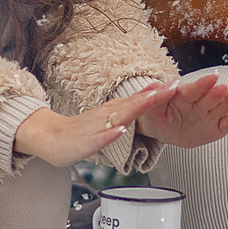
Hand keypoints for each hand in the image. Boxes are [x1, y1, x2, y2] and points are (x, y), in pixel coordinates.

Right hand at [13, 87, 163, 167]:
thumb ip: (126, 112)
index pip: (139, 99)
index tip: (178, 85)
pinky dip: (110, 134)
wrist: (49, 137)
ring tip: (153, 100)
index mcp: (113, 110)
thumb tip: (147, 102)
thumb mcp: (108, 119)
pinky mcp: (86, 142)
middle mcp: (106, 114)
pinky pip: (100, 138)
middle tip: (174, 87)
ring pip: (119, 116)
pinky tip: (120, 130)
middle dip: (155, 96)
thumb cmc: (79, 131)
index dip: (159, 93)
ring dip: (136, 108)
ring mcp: (96, 127)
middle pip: (134, 103)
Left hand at [134, 73, 227, 149]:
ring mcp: (207, 116)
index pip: (194, 90)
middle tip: (225, 88)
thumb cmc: (157, 116)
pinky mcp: (214, 129)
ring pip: (220, 107)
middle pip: (210, 98)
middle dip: (218, 93)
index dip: (203, 84)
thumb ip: (155, 97)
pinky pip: (225, 124)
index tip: (212, 77)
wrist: (163, 130)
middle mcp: (199, 104)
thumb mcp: (150, 107)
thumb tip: (161, 86)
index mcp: (183, 96)